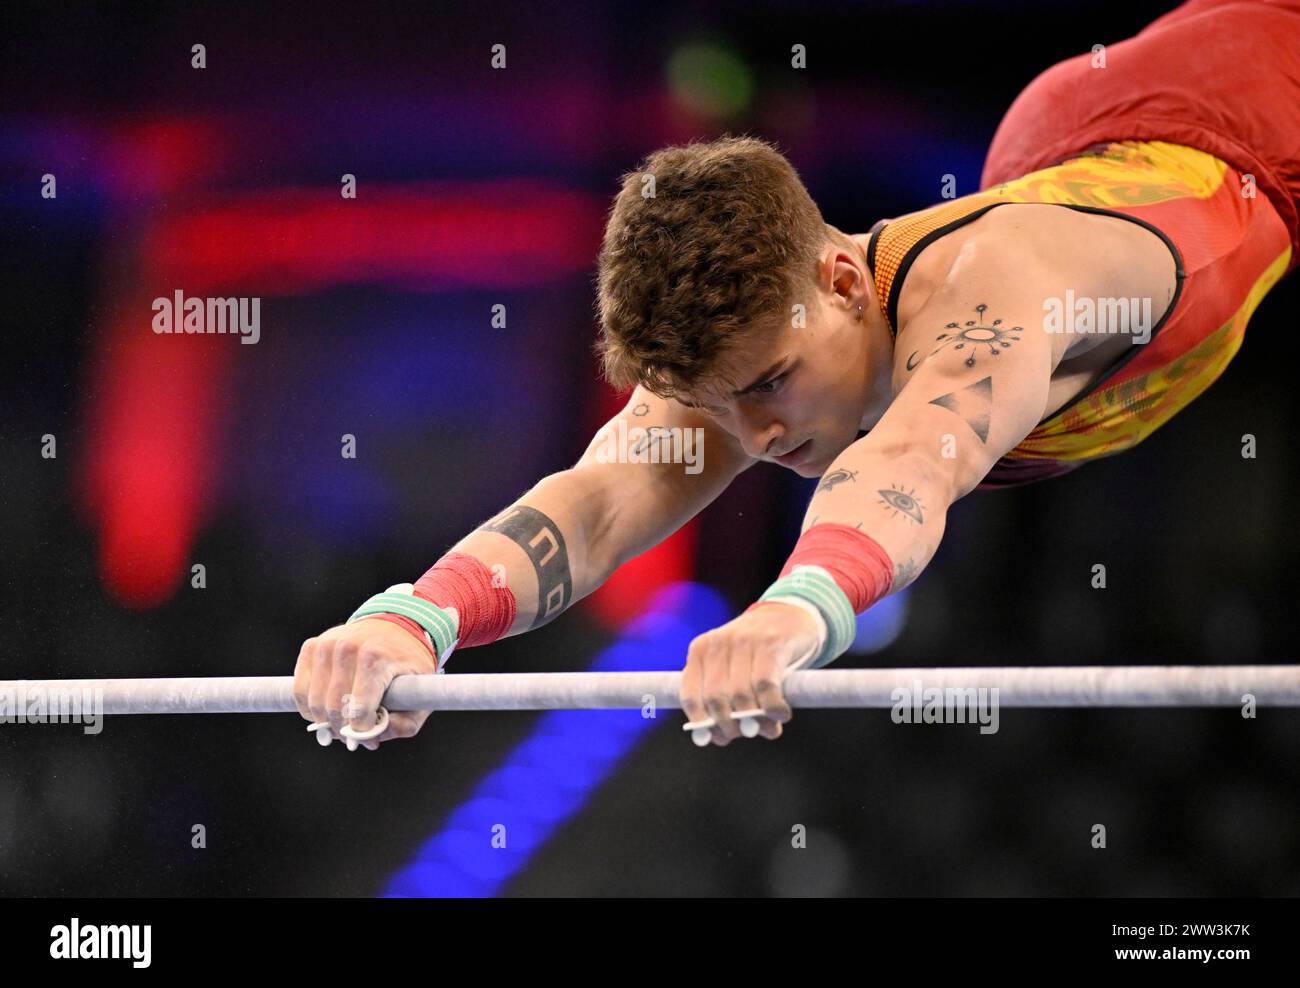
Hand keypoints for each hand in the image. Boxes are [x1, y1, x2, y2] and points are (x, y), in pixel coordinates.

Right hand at [293, 617, 441, 749]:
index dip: (363, 733)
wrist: (396, 626)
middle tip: (353, 737)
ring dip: (324, 722)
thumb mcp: (420, 693)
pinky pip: (300, 689)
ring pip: (313, 702)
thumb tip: (375, 738)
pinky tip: (325, 711)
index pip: (358, 710)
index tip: (370, 741)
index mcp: (375, 658)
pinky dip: (309, 707)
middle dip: (342, 731)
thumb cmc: (407, 663)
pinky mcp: (312, 646)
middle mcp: (346, 648)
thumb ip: (406, 723)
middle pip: (332, 709)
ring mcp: (326, 645)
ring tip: (340, 725)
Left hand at [679, 602, 821, 745]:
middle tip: (747, 733)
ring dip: (755, 720)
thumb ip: (724, 700)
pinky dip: (773, 707)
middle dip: (730, 725)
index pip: (689, 695)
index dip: (702, 722)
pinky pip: (766, 686)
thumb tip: (718, 738)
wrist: (790, 615)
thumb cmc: (758, 652)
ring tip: (769, 729)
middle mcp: (718, 643)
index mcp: (700, 650)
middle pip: (715, 698)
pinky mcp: (771, 644)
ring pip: (740, 695)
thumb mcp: (733, 668)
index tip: (716, 738)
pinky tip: (781, 715)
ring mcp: (744, 641)